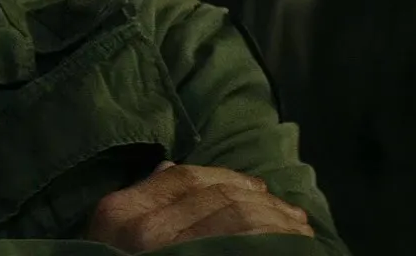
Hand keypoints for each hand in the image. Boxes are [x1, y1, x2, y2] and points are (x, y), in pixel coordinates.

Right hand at [86, 162, 314, 252]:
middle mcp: (143, 230)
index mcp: (119, 215)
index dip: (226, 178)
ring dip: (278, 219)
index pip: (183, 179)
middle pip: (218, 197)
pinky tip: (295, 244)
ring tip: (299, 230)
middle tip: (291, 213)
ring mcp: (174, 251)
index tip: (258, 188)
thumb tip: (166, 168)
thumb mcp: (117, 244)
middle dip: (261, 201)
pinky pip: (250, 242)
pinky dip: (280, 238)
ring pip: (239, 216)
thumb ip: (141, 206)